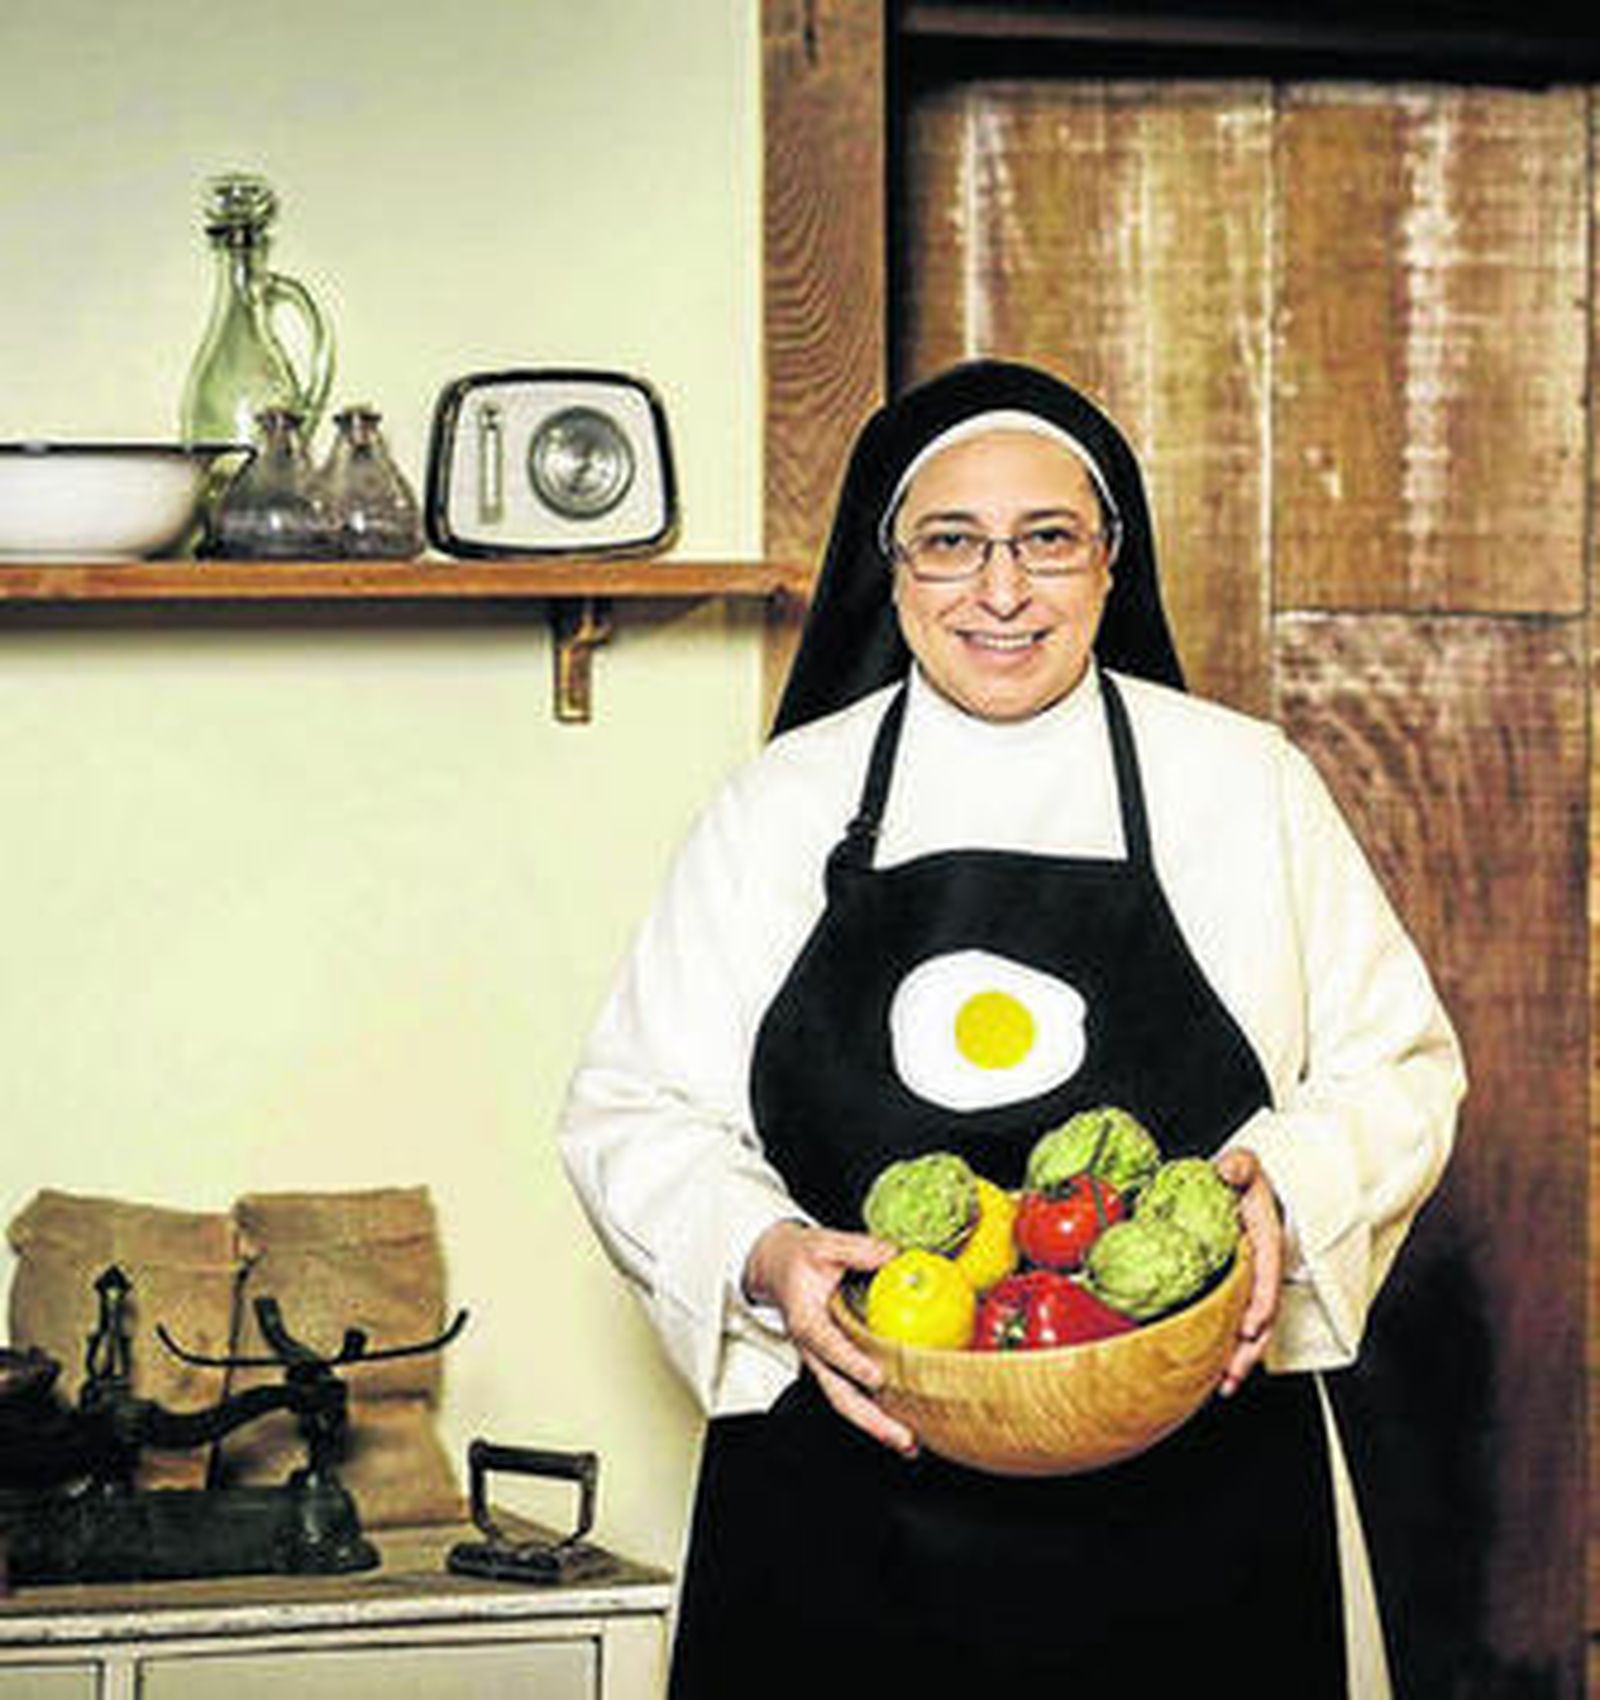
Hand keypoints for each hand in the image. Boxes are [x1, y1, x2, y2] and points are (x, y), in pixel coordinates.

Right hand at [743, 1220, 916, 1454]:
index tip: (875, 1376)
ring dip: (876, 1425)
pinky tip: (903, 1423)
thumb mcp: (824, 1242)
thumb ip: (858, 1249)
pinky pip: (852, 1392)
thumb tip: (893, 1256)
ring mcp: (822, 1361)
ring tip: (908, 1444)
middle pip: (837, 1392)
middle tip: (901, 1435)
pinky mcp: (833, 1363)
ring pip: (845, 1400)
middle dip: (870, 1419)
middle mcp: (812, 1348)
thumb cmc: (797, 1258)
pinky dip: (876, 1411)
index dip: (850, 1361)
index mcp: (806, 1320)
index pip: (827, 1345)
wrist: (775, 1265)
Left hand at [1213, 1147, 1282, 1396]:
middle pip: (1264, 1315)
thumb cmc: (1241, 1180)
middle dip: (1250, 1348)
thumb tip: (1231, 1167)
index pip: (1268, 1274)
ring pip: (1252, 1330)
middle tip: (1232, 1374)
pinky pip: (1234, 1326)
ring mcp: (1252, 1287)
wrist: (1241, 1189)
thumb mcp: (1243, 1166)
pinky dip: (1226, 1350)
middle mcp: (1262, 1271)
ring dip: (1239, 1359)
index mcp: (1266, 1242)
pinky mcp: (1238, 1296)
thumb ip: (1240, 1165)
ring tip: (1222, 1386)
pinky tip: (1209, 1375)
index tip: (1252, 1326)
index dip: (1262, 1301)